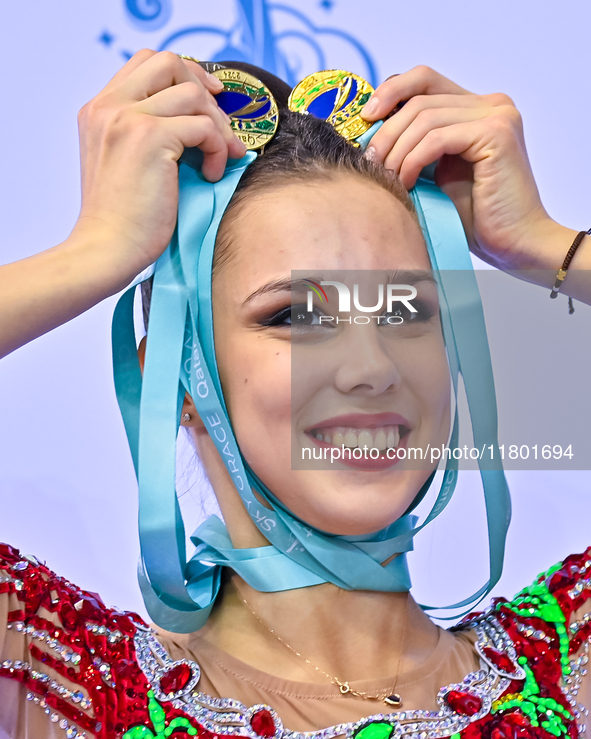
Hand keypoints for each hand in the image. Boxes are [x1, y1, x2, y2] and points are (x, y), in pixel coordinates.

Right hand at [75, 49, 246, 281]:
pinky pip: (204, 126)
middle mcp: (109, 105)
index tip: (209, 100)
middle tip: (222, 126)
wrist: (106, 248)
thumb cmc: (123, 219)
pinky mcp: (150, 138)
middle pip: (169, 62)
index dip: (184, 75)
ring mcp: (127, 118)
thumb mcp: (124, 163)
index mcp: (99, 109)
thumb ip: (143, 134)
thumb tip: (194, 122)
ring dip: (217, 126)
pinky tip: (211, 175)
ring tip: (218, 160)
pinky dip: (218, 149)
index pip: (146, 63)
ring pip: (192, 93)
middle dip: (204, 89)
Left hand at [360, 65, 558, 271]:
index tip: (366, 118)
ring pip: (424, 118)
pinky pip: (437, 138)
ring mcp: (496, 115)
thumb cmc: (474, 217)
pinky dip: (413, 161)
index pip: (425, 79)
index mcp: (476, 108)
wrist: (513, 244)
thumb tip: (370, 133)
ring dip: (397, 150)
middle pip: (420, 98)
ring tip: (387, 178)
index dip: (391, 92)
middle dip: (386, 131)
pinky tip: (407, 183)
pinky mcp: (496, 133)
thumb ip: (414, 146)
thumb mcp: (434, 173)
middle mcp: (490, 104)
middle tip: (370, 161)